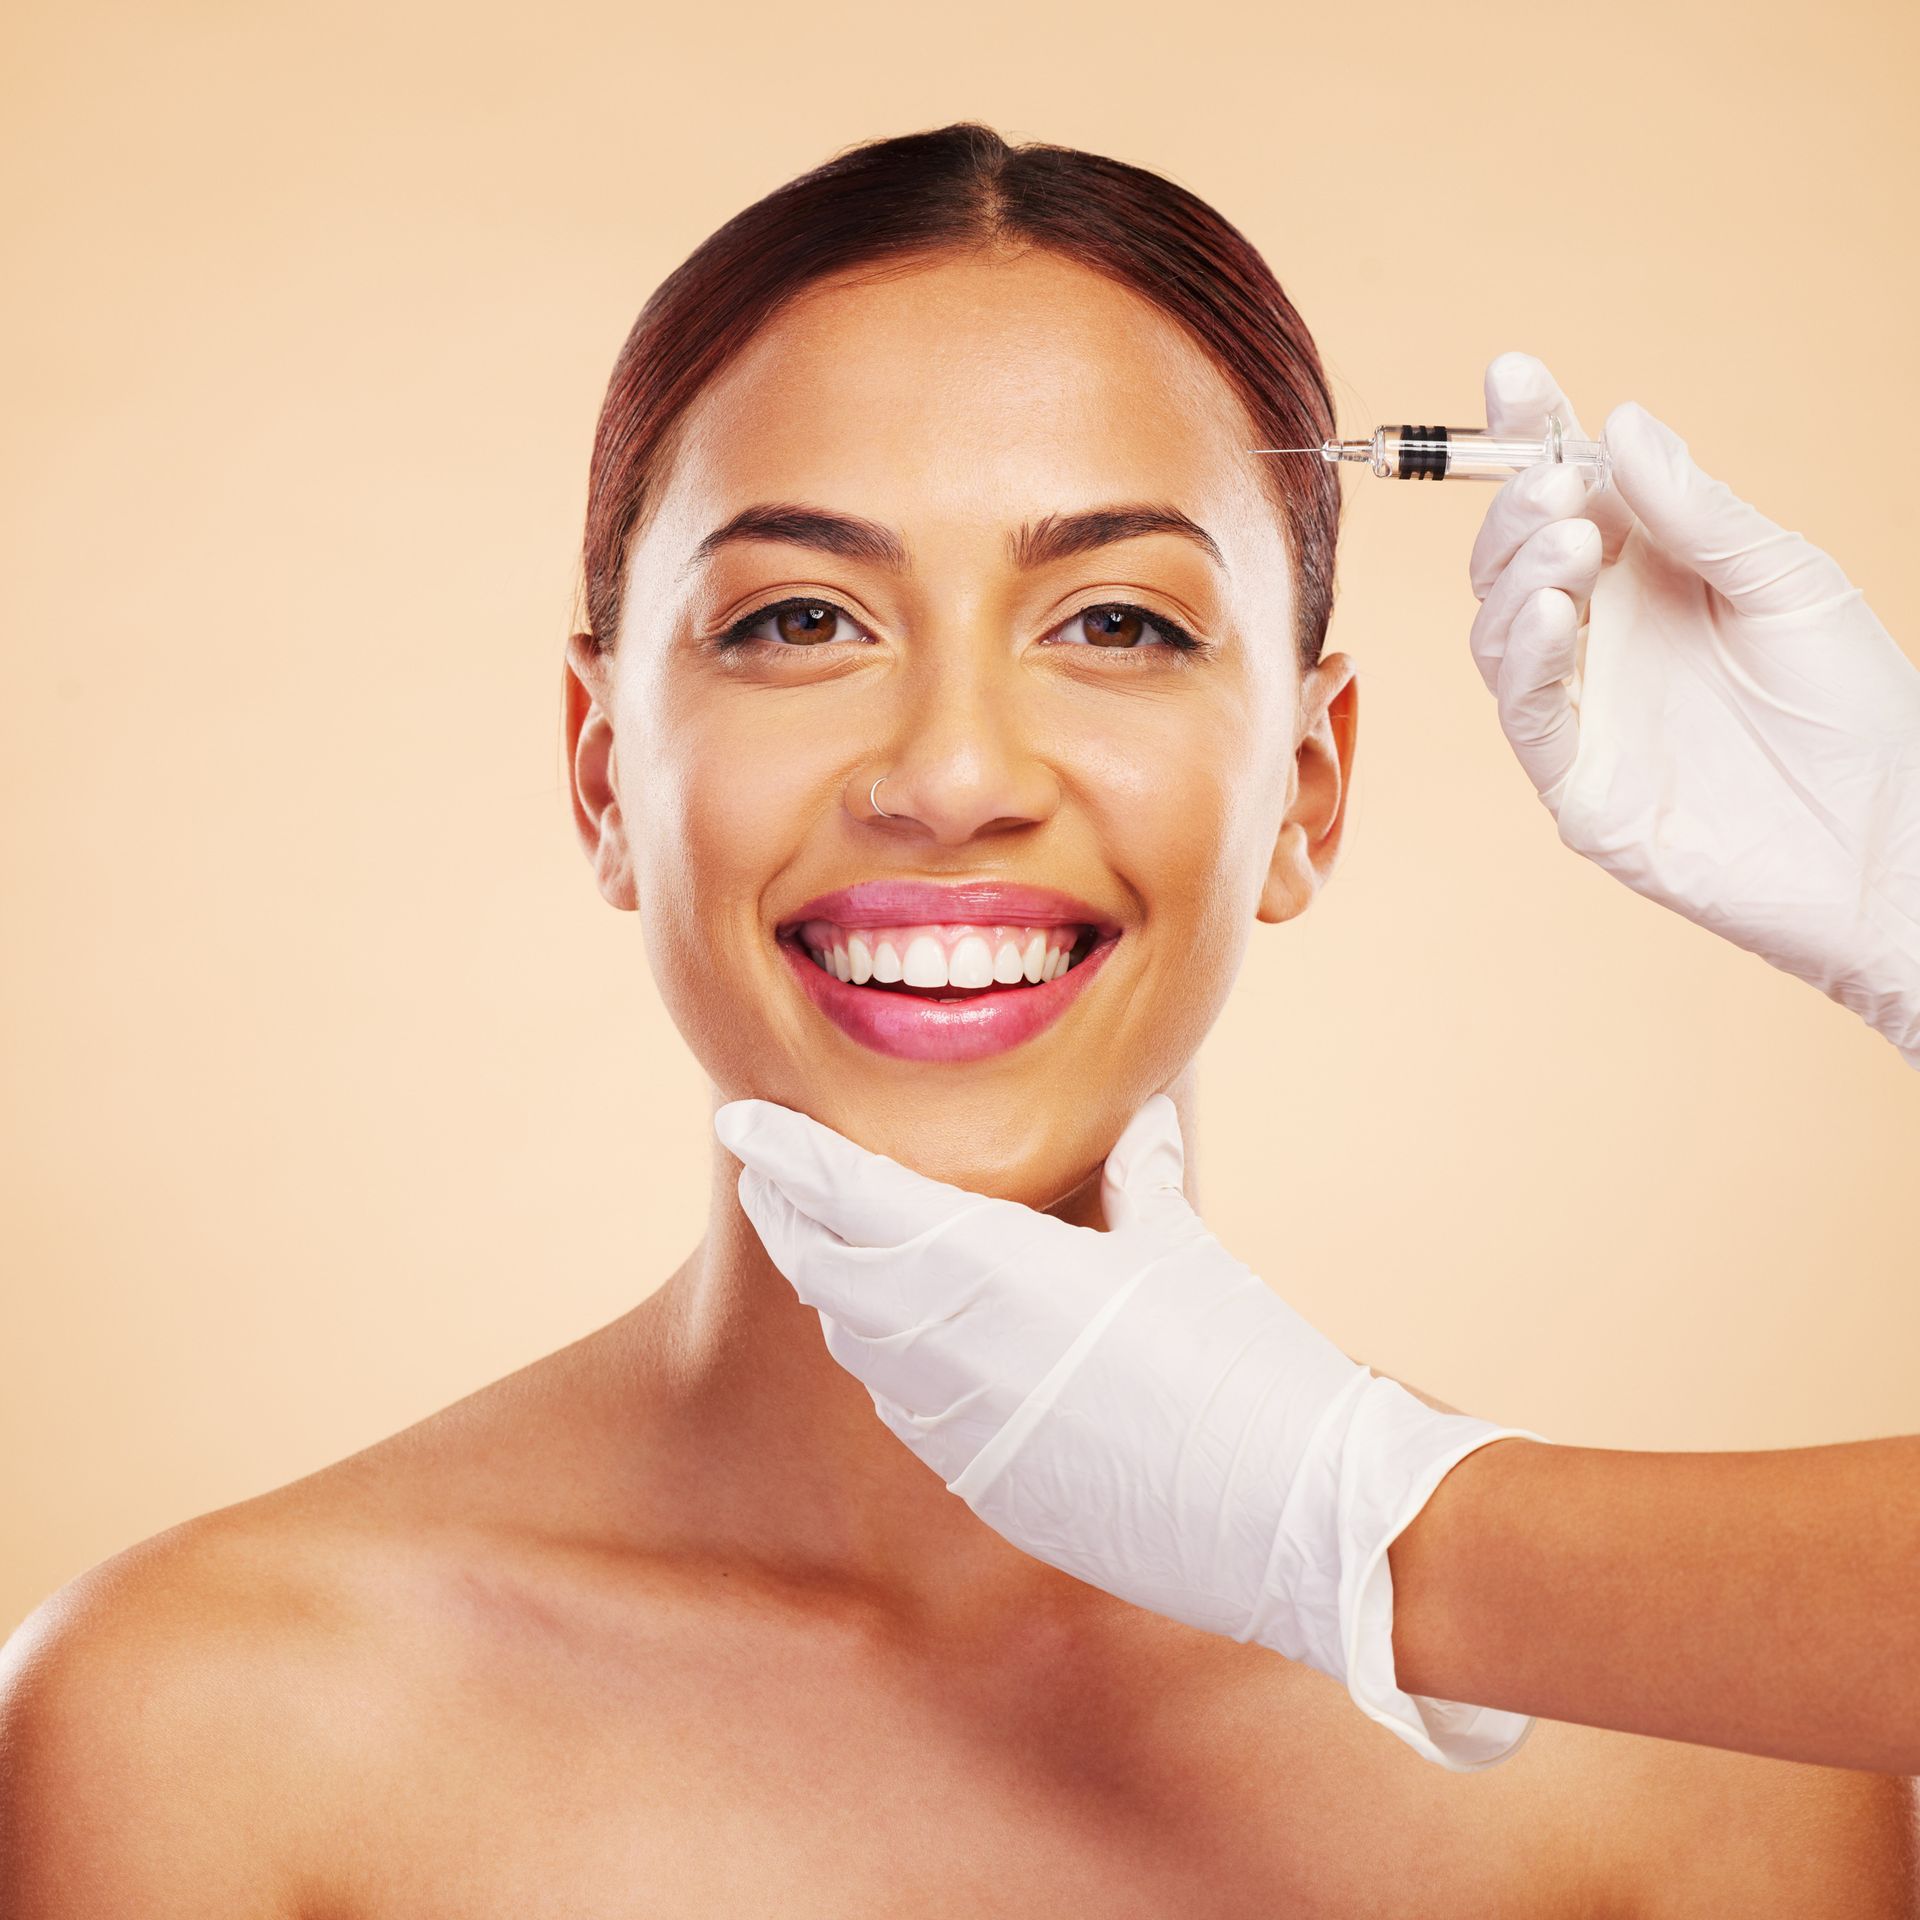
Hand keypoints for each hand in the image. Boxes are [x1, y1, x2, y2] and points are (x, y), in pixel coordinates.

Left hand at [715, 1090, 1535, 1768]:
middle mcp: (958, 1352)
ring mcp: (964, 1431)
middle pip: (830, 1272)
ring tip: (824, 1241)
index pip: (856, 1197)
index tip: (739, 1119)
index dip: (789, 1154)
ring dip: (832, 1288)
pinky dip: (883, 1358)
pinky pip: (903, 1409)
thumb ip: (1139, 1175)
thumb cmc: (1248, 1363)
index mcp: (1002, 1271)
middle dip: (791, 1215)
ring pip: (858, 1345)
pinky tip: (898, 1337)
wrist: (1296, 1516)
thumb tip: (1141, 1112)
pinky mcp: (985, 1487)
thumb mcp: (1186, 1248)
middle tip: (772, 1171)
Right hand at [1468, 352, 1919, 1067]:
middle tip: (1559, 486)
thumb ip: (1698, 512)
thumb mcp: (1786, 580)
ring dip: (1519, 571)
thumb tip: (1620, 425)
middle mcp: (1607, 636)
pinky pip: (1522, 708)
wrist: (1888, 842)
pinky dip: (1524, 653)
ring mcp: (1585, 707)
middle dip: (1519, 507)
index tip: (1511, 376)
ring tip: (1572, 543)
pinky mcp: (1576, 779)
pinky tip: (1558, 611)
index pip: (1571, 492)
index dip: (1530, 433)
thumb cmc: (1855, 712)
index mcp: (1655, 576)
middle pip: (1514, 555)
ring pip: (1500, 626)